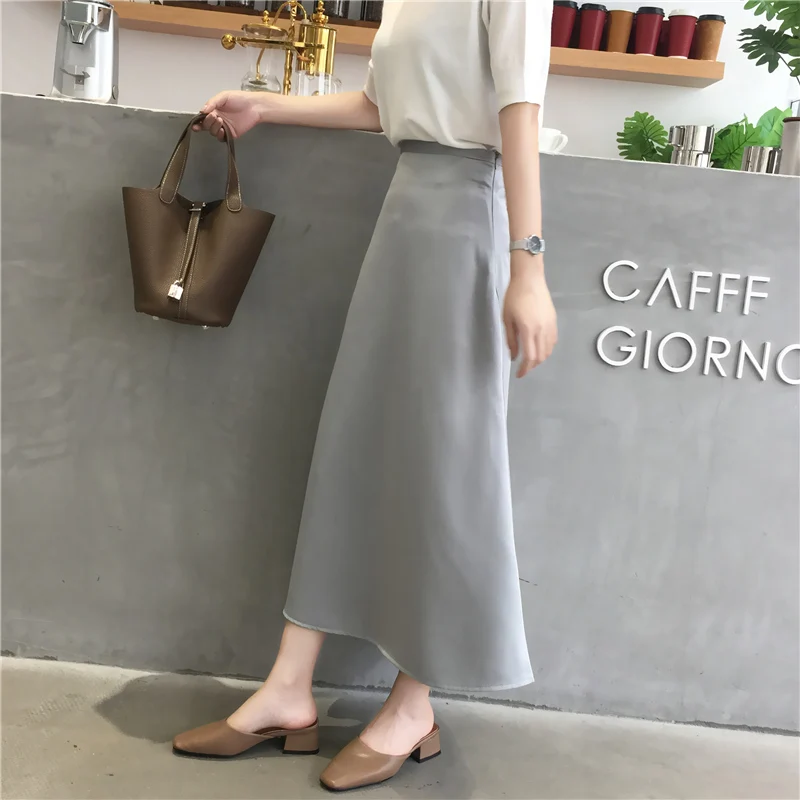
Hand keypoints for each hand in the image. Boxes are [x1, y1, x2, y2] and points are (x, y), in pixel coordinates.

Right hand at [193, 91, 266, 139]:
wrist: (254, 106)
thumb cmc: (240, 99)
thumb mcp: (224, 96)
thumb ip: (212, 102)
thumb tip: (202, 110)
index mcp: (214, 110)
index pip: (202, 117)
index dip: (197, 122)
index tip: (195, 125)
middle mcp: (217, 119)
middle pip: (206, 126)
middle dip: (207, 122)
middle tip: (214, 116)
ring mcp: (224, 127)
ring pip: (213, 132)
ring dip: (214, 127)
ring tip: (221, 120)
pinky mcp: (231, 134)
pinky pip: (221, 138)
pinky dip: (220, 135)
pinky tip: (223, 130)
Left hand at [503, 261, 557, 377]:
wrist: (530, 279)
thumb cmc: (514, 297)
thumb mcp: (507, 319)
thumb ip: (510, 339)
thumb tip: (514, 356)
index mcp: (528, 330)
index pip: (529, 357)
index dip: (525, 369)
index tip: (519, 375)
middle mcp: (542, 330)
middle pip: (540, 356)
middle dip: (532, 366)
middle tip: (523, 368)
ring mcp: (550, 326)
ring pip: (548, 350)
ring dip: (540, 358)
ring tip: (530, 359)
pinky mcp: (554, 321)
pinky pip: (553, 341)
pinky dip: (547, 349)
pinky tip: (540, 348)